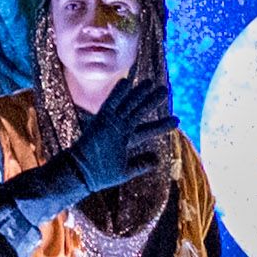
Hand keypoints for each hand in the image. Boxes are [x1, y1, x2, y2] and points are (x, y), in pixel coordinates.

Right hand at [63, 70, 177, 198]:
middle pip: (139, 112)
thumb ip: (141, 164)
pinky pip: (109, 104)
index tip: (177, 120)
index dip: (162, 125)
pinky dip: (117, 94)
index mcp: (127, 140)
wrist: (80, 173)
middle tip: (165, 89)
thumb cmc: (100, 175)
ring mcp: (111, 124)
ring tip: (152, 83)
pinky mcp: (100, 121)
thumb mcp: (125, 171)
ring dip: (140, 94)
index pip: (147, 129)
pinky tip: (125, 82)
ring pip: (129, 105)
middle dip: (152, 101)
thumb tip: (157, 160)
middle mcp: (121, 129)